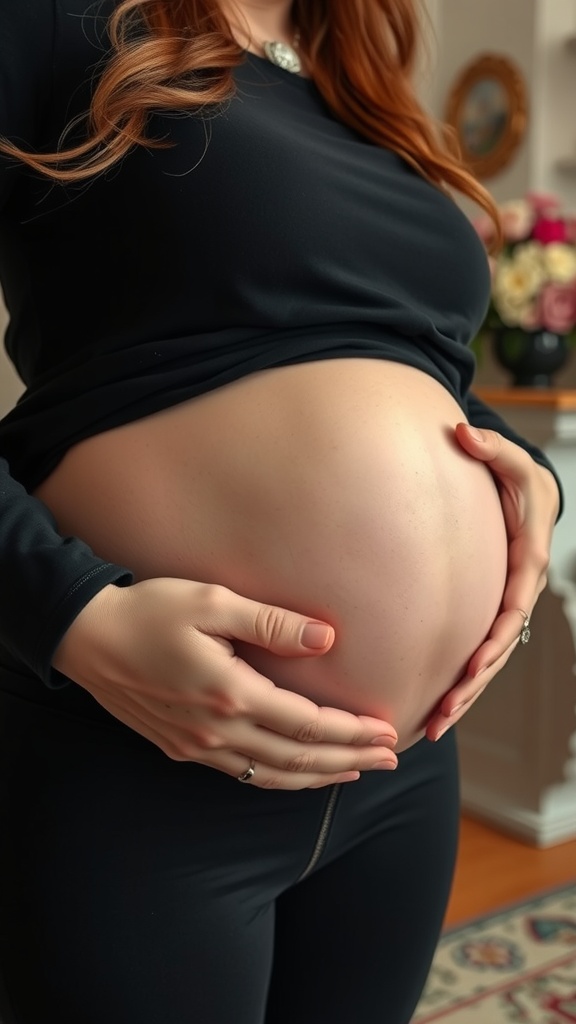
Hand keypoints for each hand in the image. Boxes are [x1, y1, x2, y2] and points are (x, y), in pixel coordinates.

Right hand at [53, 578, 397, 787]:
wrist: (86, 637)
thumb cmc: (150, 610)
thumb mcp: (212, 602)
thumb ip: (272, 624)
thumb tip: (325, 639)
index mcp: (230, 693)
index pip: (308, 724)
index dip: (352, 731)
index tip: (387, 731)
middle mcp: (217, 730)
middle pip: (299, 759)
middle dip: (350, 761)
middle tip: (390, 759)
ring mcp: (197, 746)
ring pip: (272, 776)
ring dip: (320, 777)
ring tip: (356, 773)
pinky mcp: (181, 748)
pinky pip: (243, 774)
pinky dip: (280, 779)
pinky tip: (298, 774)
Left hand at [426, 423, 558, 740]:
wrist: (523, 493)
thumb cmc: (518, 478)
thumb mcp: (512, 460)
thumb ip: (491, 447)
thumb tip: (463, 433)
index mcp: (528, 565)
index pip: (512, 610)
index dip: (493, 642)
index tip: (470, 668)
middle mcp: (518, 593)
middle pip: (498, 649)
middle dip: (473, 685)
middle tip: (444, 714)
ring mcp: (503, 605)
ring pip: (488, 659)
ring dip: (465, 694)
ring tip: (437, 725)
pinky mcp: (487, 611)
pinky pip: (476, 649)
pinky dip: (460, 677)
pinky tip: (437, 702)